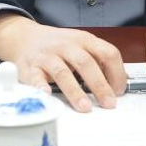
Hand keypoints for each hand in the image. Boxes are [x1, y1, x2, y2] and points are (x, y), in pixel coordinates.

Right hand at [0, 12, 126, 112]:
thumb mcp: (81, 45)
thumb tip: (120, 83)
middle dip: (99, 84)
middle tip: (108, 103)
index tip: (119, 90)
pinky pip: (36, 78)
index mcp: (83, 39)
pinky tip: (47, 95)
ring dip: (75, 91)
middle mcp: (66, 45)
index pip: (107, 53)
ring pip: (63, 72)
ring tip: (85, 107)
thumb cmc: (57, 46)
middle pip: (86, 63)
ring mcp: (47, 56)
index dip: (116, 72)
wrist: (25, 37)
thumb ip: (99, 60)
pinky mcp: (30, 67)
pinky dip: (41, 87)